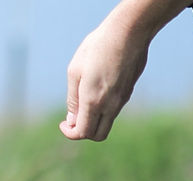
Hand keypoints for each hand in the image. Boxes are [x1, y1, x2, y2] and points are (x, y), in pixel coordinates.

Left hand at [60, 20, 149, 140]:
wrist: (129, 32)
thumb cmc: (97, 47)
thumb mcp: (75, 71)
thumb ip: (73, 99)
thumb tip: (72, 119)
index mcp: (94, 101)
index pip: (83, 133)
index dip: (70, 133)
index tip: (63, 124)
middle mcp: (110, 105)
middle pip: (98, 135)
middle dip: (84, 132)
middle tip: (74, 119)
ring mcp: (122, 99)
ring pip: (107, 123)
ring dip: (94, 120)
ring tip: (83, 101)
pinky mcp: (129, 91)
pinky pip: (115, 110)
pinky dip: (103, 110)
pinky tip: (97, 90)